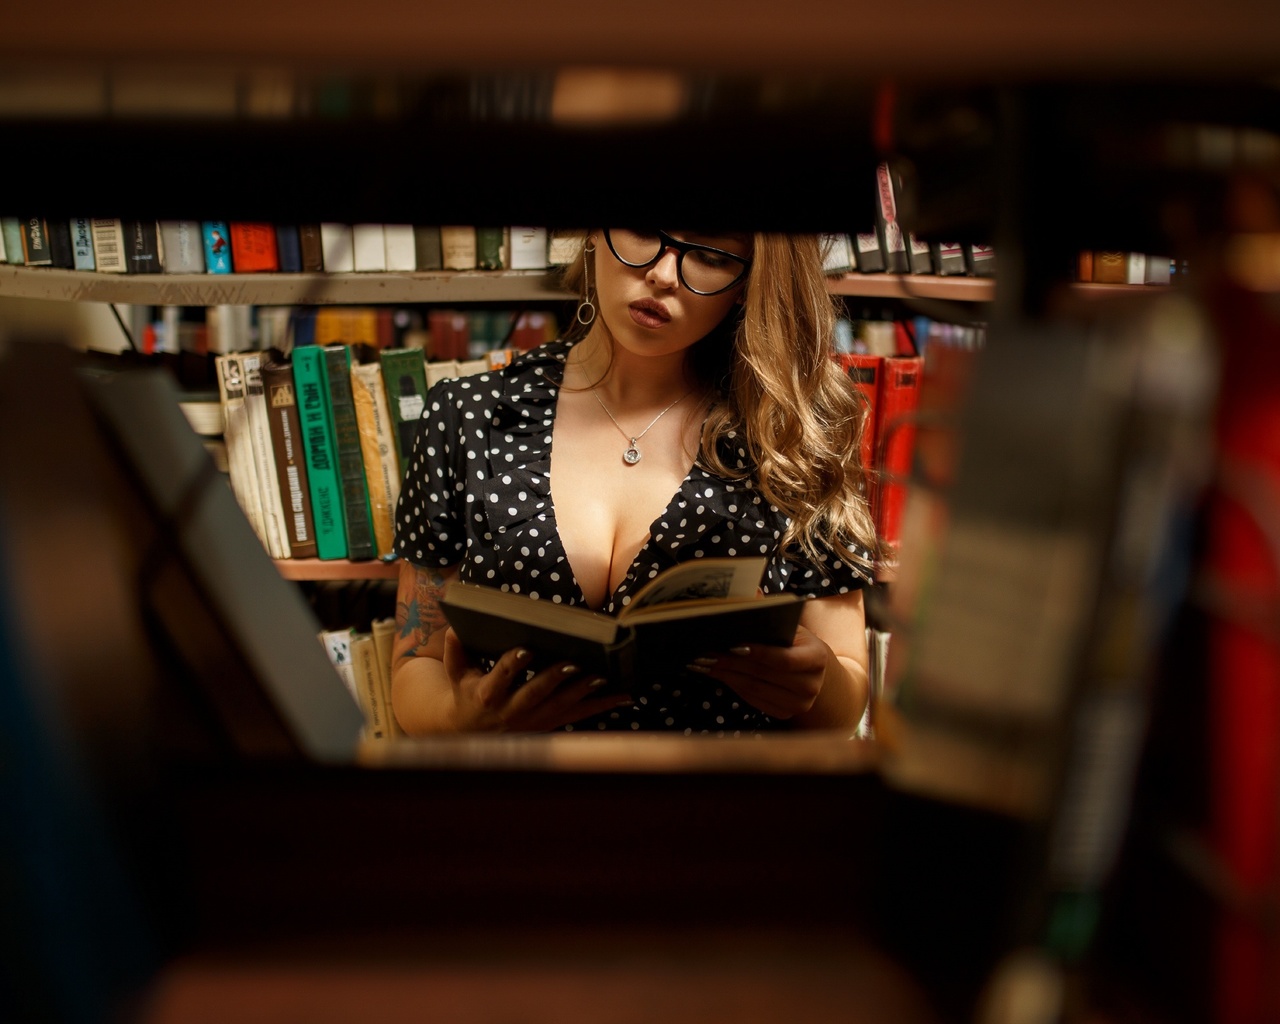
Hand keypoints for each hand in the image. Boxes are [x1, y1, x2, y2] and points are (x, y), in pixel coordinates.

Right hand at [442, 629, 631, 731]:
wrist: (472, 732)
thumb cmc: (466, 692)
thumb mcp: (456, 672)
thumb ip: (455, 650)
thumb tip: (454, 626)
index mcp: (487, 694)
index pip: (501, 676)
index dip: (513, 664)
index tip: (526, 649)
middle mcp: (512, 711)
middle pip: (535, 693)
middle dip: (554, 678)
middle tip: (574, 662)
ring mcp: (534, 720)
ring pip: (562, 706)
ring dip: (583, 691)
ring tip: (602, 675)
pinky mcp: (551, 724)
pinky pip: (579, 715)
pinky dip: (602, 705)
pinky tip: (624, 695)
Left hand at [687, 625, 831, 719]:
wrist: (814, 672)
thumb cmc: (798, 643)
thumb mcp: (792, 626)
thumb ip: (772, 612)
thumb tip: (750, 591)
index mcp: (817, 658)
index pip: (784, 659)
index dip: (758, 653)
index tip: (731, 644)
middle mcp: (812, 684)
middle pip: (763, 675)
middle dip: (731, 662)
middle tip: (705, 652)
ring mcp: (800, 703)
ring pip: (754, 689)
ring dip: (726, 675)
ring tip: (703, 662)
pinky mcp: (785, 713)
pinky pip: (753, 700)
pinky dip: (732, 686)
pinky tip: (716, 674)